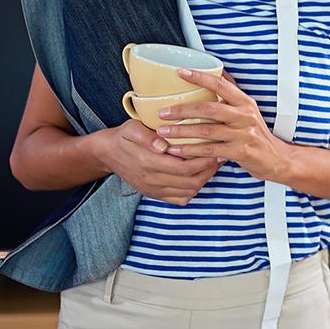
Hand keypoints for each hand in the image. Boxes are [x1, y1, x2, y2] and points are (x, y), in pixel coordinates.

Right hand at [96, 120, 221, 205]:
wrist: (108, 153)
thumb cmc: (124, 136)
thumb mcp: (131, 129)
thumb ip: (146, 136)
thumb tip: (163, 144)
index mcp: (148, 162)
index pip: (184, 167)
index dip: (204, 161)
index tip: (217, 149)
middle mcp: (152, 180)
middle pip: (190, 181)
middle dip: (209, 170)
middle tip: (221, 156)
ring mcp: (153, 189)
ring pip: (188, 191)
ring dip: (204, 179)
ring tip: (213, 164)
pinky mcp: (155, 194)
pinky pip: (180, 199)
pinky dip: (193, 190)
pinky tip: (199, 175)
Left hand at [156, 69, 294, 182]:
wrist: (278, 159)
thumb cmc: (257, 136)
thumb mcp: (249, 112)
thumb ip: (232, 97)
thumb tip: (219, 74)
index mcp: (245, 103)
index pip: (221, 84)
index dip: (200, 77)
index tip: (180, 72)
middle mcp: (245, 115)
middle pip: (208, 108)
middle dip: (182, 110)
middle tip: (162, 112)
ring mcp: (243, 134)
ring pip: (206, 130)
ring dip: (181, 131)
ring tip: (163, 132)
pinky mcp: (241, 151)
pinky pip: (210, 150)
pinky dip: (190, 150)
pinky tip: (176, 150)